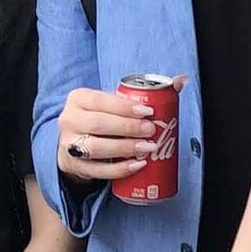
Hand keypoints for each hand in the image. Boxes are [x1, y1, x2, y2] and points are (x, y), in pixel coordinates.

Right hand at [56, 83, 176, 185]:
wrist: (74, 141)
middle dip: (128, 127)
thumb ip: (145, 92)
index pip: (100, 100)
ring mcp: (69, 144)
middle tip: (151, 130)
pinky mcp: (74, 166)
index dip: (125, 106)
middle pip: (98, 124)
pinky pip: (98, 170)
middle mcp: (69, 120)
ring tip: (148, 148)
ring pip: (96, 147)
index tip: (148, 111)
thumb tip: (182, 80)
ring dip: (124, 148)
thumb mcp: (112, 102)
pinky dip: (120, 169)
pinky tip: (138, 165)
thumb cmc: (100, 117)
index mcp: (78, 98)